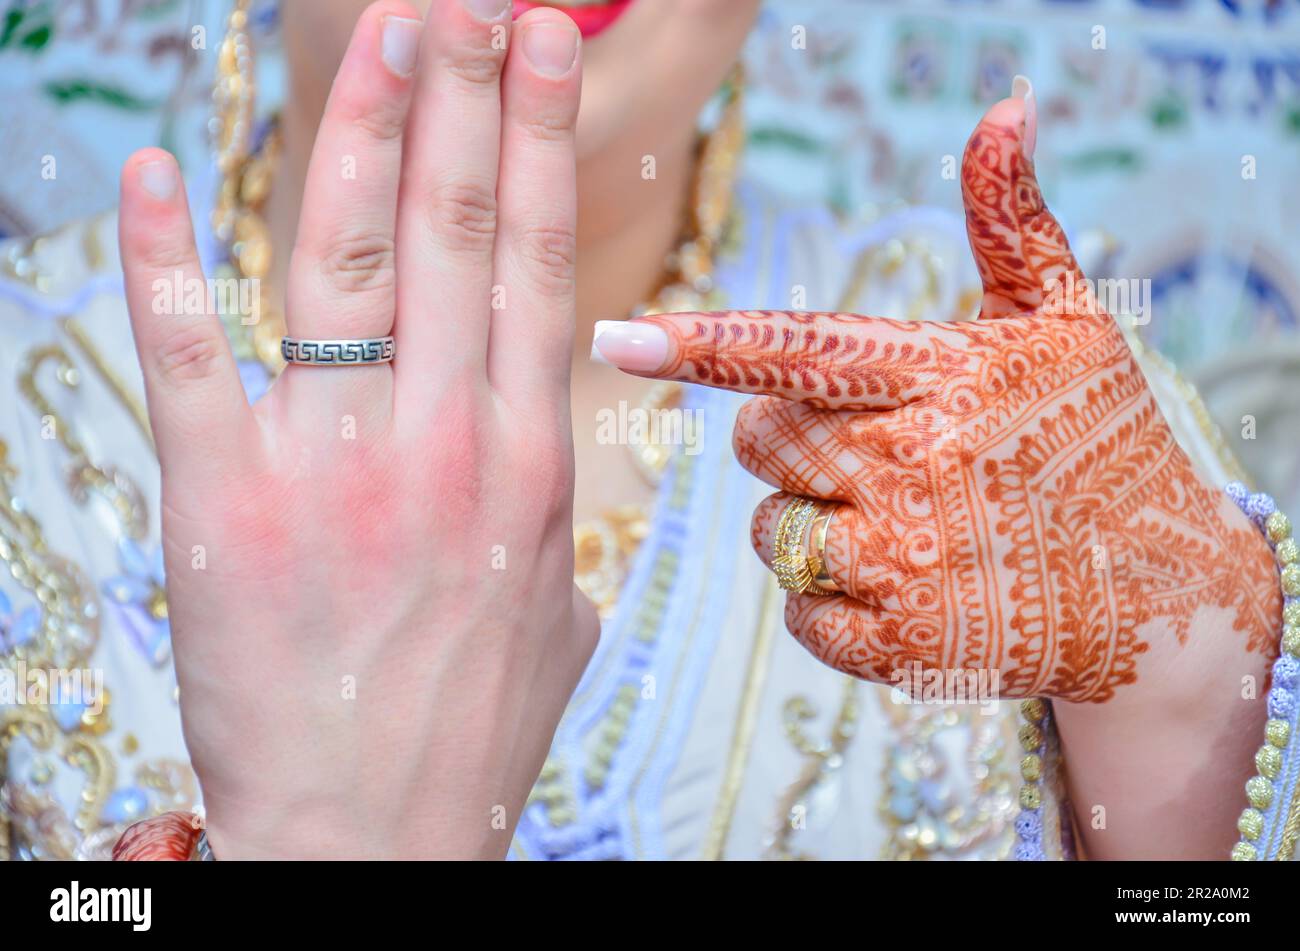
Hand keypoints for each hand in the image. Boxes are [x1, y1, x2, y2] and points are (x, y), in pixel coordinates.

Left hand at [116, 0, 595, 857]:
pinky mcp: (226, 501)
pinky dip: (167, 256)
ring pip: (342, 259)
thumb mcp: (559, 612)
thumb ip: (554, 520)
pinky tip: (161, 172)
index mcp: (532, 459)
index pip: (538, 263)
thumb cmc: (472, 730)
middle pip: (453, 228)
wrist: (377, 836)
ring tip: (382, 33)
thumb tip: (548, 468)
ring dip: (357, 131)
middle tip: (469, 1)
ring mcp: (335, 464)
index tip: (541, 53)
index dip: (539, 144)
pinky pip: (191, 351)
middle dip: (463, 94)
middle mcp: (447, 440)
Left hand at [594, 84, 1279, 703]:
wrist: (1159, 596)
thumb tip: (1005, 108)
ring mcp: (903, 559)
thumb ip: (1012, 221)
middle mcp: (910, 463)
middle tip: (879, 454)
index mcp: (939, 375)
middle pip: (763, 441)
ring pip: (772, 532)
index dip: (703, 342)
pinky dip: (834, 607)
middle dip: (794, 443)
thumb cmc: (1096, 441)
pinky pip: (803, 616)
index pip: (799, 349)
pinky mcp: (900, 643)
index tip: (617, 336)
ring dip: (814, 528)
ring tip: (903, 527)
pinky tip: (905, 591)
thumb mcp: (1065, 323)